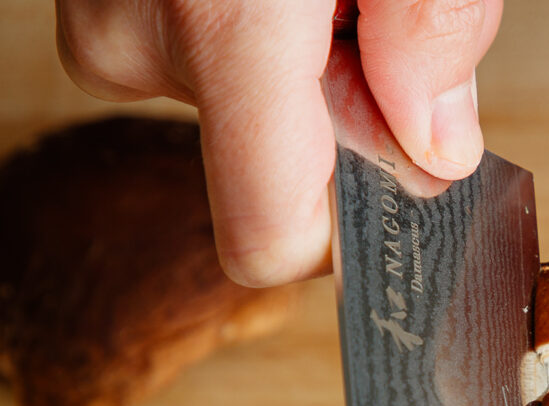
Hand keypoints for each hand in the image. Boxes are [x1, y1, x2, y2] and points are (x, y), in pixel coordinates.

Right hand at [54, 0, 500, 285]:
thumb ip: (433, 31)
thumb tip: (439, 152)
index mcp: (220, 20)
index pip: (272, 239)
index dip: (349, 235)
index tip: (405, 176)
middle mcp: (142, 36)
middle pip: (275, 172)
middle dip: (350, 117)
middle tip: (374, 15)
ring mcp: (111, 20)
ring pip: (245, 116)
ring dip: (314, 68)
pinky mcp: (110, 6)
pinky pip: (206, 68)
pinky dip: (266, 39)